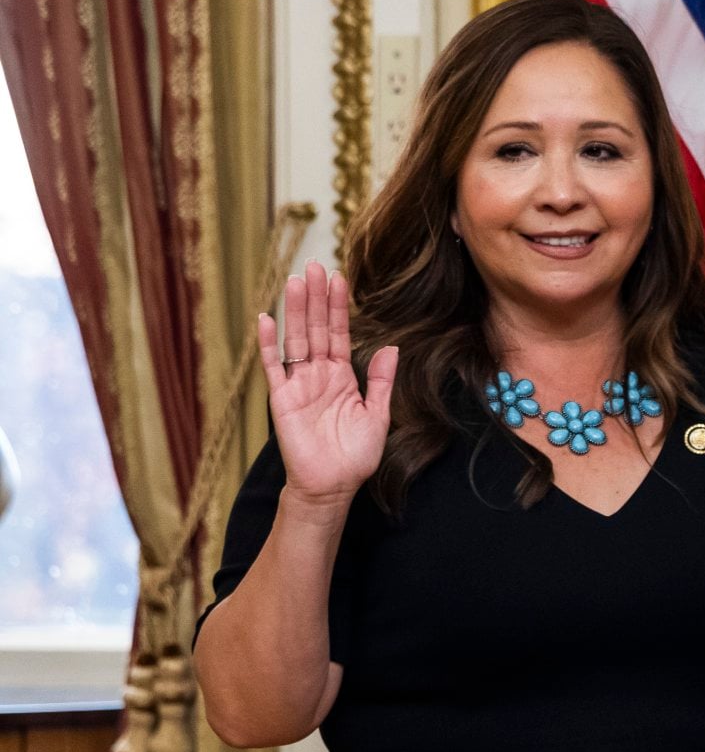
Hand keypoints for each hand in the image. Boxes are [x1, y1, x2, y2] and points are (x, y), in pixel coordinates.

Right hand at [258, 261, 397, 504]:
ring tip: (295, 280)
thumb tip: (391, 348)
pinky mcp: (282, 399)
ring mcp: (299, 384)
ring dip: (296, 311)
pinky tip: (267, 319)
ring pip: (296, 339)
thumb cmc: (354, 455)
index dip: (338, 307)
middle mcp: (318, 375)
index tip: (338, 278)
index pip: (339, 333)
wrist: (332, 485)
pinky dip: (269, 344)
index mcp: (342, 376)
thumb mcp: (377, 415)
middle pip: (316, 329)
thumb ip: (381, 381)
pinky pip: (274, 367)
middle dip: (316, 298)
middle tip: (314, 266)